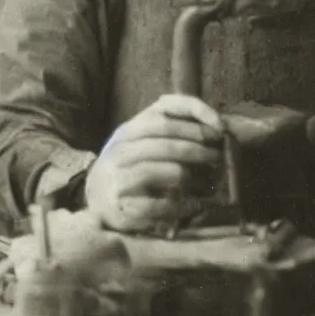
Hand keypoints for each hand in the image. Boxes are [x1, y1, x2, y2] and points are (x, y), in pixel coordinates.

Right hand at [85, 94, 224, 231]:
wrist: (94, 201)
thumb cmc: (129, 168)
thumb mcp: (143, 143)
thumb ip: (173, 130)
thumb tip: (220, 124)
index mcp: (129, 129)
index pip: (165, 109)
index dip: (197, 112)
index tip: (220, 126)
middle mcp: (121, 149)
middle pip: (168, 139)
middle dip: (199, 147)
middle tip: (218, 156)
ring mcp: (118, 177)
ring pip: (167, 170)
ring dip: (192, 174)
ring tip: (206, 180)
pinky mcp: (121, 206)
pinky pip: (160, 205)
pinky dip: (181, 206)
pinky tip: (193, 206)